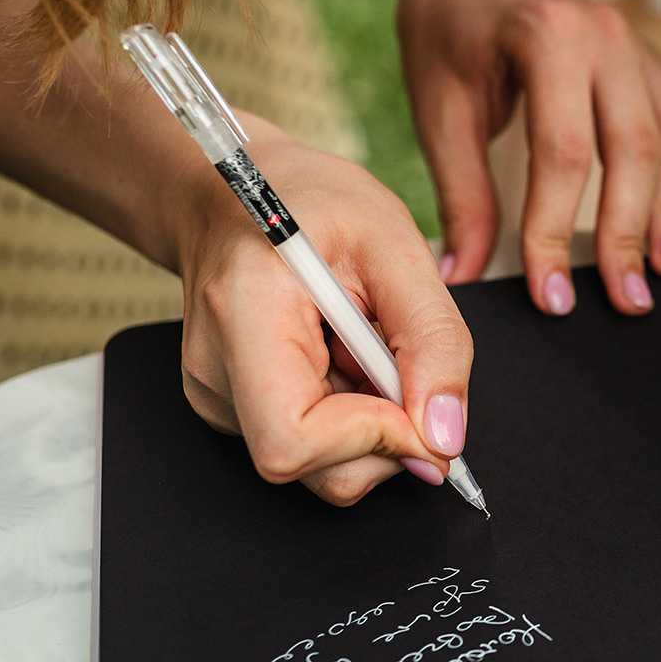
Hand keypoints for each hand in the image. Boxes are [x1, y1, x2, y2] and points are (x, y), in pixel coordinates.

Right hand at [173, 122, 474, 505]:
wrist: (236, 192)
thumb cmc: (308, 202)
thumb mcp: (396, 243)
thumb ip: (434, 340)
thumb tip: (445, 435)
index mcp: (244, 315)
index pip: (294, 440)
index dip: (373, 439)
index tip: (419, 403)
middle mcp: (215, 371)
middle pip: (313, 469)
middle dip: (384, 435)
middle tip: (397, 360)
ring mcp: (216, 397)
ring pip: (321, 467)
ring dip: (371, 421)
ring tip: (363, 347)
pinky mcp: (231, 409)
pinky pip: (313, 446)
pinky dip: (349, 414)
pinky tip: (342, 357)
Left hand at [393, 0, 660, 315]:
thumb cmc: (448, 31)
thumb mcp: (440, 110)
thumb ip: (461, 194)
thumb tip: (461, 276)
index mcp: (548, 36)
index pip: (563, 153)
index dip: (556, 232)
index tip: (553, 294)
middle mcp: (607, 34)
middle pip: (634, 148)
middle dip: (628, 233)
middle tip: (625, 299)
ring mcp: (641, 43)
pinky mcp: (658, 58)